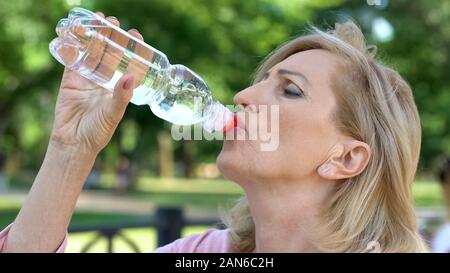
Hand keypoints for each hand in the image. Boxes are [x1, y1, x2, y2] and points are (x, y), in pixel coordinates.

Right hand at [50, 12, 144, 154]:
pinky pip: (71, 60)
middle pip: (109, 53)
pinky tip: (73, 33)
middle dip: (111, 37)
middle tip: (113, 23)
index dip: (131, 48)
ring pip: (91, 53)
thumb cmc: (98, 133)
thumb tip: (131, 77)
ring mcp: (86, 79)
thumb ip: (121, 97)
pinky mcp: (69, 80)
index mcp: (118, 87)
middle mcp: (104, 80)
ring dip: (93, 37)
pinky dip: (71, 47)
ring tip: (97, 21)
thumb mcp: (114, 114)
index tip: (135, 35)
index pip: (127, 63)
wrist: (73, 144)